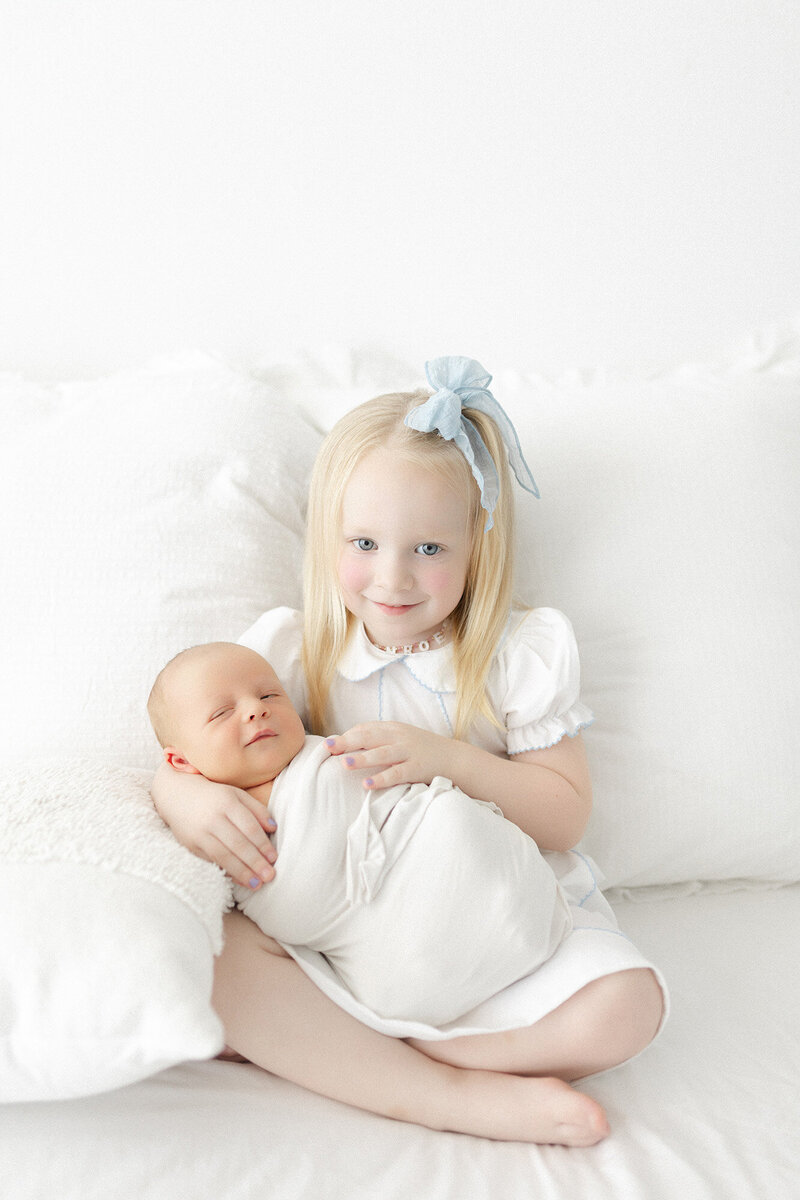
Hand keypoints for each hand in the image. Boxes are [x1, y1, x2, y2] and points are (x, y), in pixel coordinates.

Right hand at [151, 763, 276, 888]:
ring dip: (241, 872)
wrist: (177, 795)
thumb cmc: (214, 796)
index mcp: (227, 803)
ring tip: (256, 884)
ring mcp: (200, 833)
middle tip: (269, 876)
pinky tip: (239, 880)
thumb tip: (273, 828)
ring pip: (223, 856)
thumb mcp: (236, 795)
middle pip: (237, 844)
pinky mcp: (190, 845)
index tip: (274, 858)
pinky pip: (211, 861)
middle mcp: (213, 819)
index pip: (249, 827)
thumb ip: (257, 810)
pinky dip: (226, 872)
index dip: (262, 844)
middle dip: (255, 862)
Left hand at [325, 722, 453, 789]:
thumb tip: (348, 747)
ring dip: (362, 758)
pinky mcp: (418, 768)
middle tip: (328, 748)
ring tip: (343, 763)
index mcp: (393, 729)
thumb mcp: (401, 739)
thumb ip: (379, 740)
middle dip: (347, 742)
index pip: (366, 729)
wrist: (454, 758)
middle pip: (369, 737)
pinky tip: (367, 784)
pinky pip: (397, 773)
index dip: (347, 735)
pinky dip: (382, 778)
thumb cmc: (422, 750)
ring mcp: (409, 752)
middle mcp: (399, 737)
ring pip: (382, 754)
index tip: (329, 744)